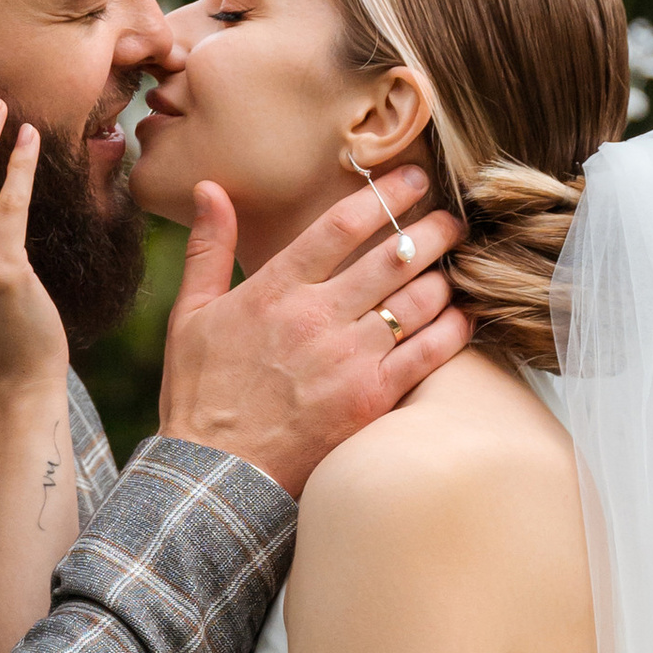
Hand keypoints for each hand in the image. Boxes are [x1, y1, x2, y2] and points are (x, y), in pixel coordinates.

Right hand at [156, 166, 467, 496]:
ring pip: (417, 300)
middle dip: (431, 230)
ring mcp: (348, 358)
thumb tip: (209, 189)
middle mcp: (317, 317)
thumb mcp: (189, 315)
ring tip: (457, 264)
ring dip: (444, 276)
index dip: (383, 195)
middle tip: (453, 218)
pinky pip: (428, 352)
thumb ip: (207, 249)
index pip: (340, 226)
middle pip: (392, 257)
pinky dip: (452, 328)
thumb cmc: (200, 394)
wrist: (217, 473)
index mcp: (274, 291)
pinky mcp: (372, 398)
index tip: (412, 178)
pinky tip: (462, 315)